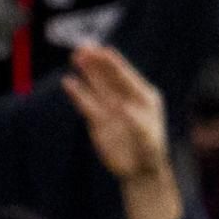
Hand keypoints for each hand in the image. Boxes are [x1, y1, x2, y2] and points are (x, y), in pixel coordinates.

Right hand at [62, 44, 180, 218]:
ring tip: (76, 56)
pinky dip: (78, 92)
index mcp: (143, 97)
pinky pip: (86, 103)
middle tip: (84, 47)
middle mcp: (126, 98)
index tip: (103, 50)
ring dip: (87, 71)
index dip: (114, 63)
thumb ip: (137, 123)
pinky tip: (69, 82)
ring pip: (97, 86)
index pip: (126, 76)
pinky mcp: (97, 121)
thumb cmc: (150, 154)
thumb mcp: (148, 140)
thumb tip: (123, 108)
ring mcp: (111, 108)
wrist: (139, 170)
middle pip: (109, 76)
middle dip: (97, 62)